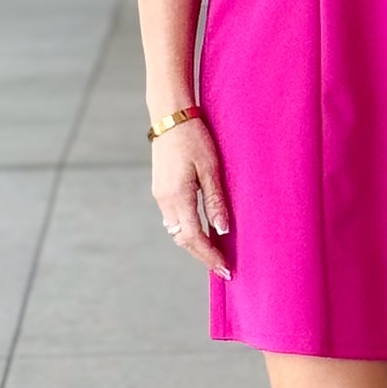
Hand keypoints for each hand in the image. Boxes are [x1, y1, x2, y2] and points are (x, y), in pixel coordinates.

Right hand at [151, 118, 233, 279]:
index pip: (194, 238)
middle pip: (183, 239)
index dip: (210, 256)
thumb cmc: (194, 138)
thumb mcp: (211, 168)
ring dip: (194, 243)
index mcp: (178, 197)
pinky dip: (187, 229)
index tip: (226, 269)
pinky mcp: (161, 189)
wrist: (170, 117)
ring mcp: (160, 195)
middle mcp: (165, 201)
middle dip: (203, 255)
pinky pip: (174, 218)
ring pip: (176, 230)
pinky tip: (201, 229)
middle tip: (223, 267)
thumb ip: (216, 200)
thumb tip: (222, 230)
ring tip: (215, 252)